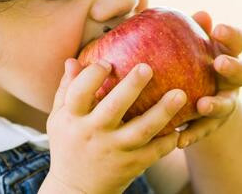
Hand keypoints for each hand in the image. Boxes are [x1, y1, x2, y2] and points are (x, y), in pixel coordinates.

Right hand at [44, 59, 187, 193]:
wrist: (76, 190)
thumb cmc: (69, 144)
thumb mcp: (60, 119)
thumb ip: (66, 90)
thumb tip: (73, 60)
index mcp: (72, 119)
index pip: (79, 93)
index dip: (92, 75)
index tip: (107, 62)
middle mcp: (93, 134)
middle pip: (114, 107)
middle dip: (131, 86)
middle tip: (147, 67)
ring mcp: (114, 151)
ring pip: (142, 130)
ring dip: (162, 112)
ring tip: (180, 94)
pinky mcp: (131, 165)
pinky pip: (154, 151)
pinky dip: (168, 140)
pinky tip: (181, 126)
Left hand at [176, 11, 241, 148]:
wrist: (193, 98)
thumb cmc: (188, 61)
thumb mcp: (189, 46)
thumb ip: (192, 31)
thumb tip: (201, 13)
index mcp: (228, 54)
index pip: (238, 41)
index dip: (232, 35)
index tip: (218, 29)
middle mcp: (233, 79)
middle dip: (234, 67)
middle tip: (220, 63)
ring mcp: (226, 102)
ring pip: (228, 104)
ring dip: (216, 105)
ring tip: (202, 105)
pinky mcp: (214, 124)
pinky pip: (205, 129)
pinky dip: (194, 134)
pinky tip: (179, 139)